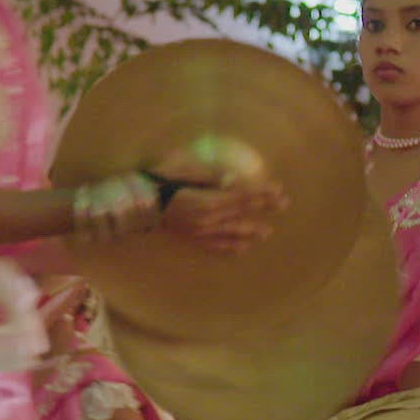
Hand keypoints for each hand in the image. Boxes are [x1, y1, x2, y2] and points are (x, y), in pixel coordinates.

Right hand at [161, 178, 286, 253]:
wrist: (136, 203)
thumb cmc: (160, 179)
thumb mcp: (186, 169)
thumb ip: (211, 176)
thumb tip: (233, 181)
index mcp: (209, 201)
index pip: (243, 196)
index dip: (262, 193)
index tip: (279, 190)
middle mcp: (208, 220)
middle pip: (241, 213)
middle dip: (264, 208)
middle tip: (284, 204)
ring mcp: (200, 232)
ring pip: (231, 233)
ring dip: (250, 231)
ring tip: (267, 233)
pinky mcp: (191, 239)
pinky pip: (214, 246)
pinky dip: (229, 248)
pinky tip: (241, 250)